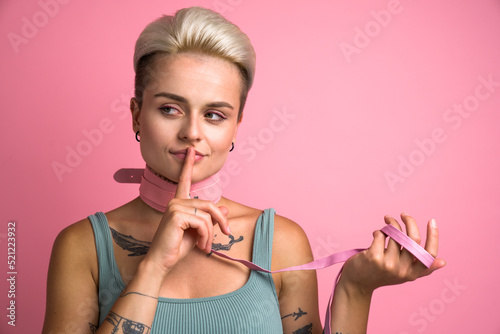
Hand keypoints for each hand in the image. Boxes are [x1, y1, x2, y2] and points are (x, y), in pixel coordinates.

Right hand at [144, 147, 230, 273]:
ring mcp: (174, 206)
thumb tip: (224, 209)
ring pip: (207, 215)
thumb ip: (209, 220)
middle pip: (209, 204)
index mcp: (178, 203)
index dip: (188, 165)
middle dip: (220, 221)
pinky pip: (203, 222)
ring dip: (211, 234)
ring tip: (205, 246)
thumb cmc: (176, 248)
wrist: (161, 262)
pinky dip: (206, 236)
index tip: (191, 151)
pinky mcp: (176, 215)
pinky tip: (200, 245)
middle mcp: (175, 201)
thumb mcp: (198, 233)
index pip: (184, 181)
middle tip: (226, 234)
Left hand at [339, 213, 445, 295]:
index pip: (430, 254)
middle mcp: (402, 270)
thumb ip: (422, 268)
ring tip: (386, 222)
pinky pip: (381, 234)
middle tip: (403, 214)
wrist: (357, 283)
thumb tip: (443, 262)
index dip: (434, 236)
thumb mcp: (403, 274)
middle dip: (409, 221)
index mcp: (413, 273)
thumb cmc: (381, 274)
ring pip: (395, 234)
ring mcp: (388, 264)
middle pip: (414, 239)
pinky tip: (376, 235)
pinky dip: (378, 231)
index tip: (432, 221)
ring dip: (390, 223)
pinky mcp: (374, 257)